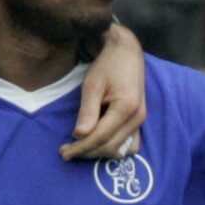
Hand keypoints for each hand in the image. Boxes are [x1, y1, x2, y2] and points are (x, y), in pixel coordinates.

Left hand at [61, 24, 145, 159]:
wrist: (126, 52)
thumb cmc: (107, 65)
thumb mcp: (92, 84)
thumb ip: (87, 111)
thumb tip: (79, 136)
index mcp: (126, 107)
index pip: (101, 137)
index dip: (81, 147)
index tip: (63, 153)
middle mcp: (137, 118)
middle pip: (110, 146)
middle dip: (87, 152)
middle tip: (66, 151)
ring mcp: (141, 120)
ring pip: (121, 149)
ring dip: (99, 152)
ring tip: (80, 147)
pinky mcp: (140, 120)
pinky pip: (129, 144)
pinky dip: (112, 147)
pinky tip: (97, 143)